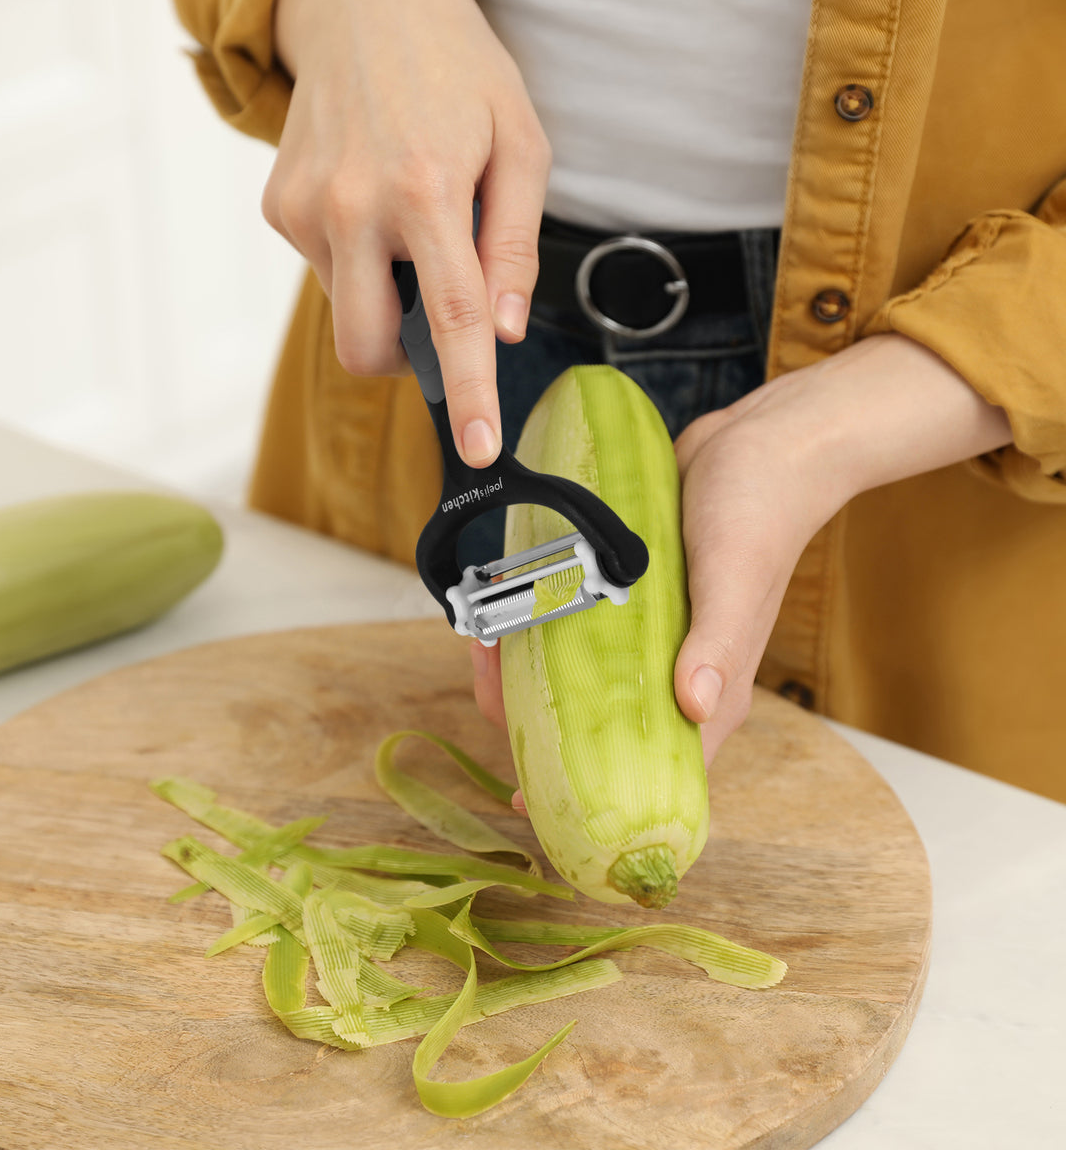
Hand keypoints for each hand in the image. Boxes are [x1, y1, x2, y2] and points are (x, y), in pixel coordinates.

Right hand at [265, 0, 550, 466]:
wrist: (362, 1)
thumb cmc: (457, 70)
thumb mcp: (520, 144)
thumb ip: (514, 246)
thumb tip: (504, 330)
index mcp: (425, 189)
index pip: (451, 320)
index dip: (466, 393)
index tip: (477, 450)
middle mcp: (352, 205)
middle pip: (368, 347)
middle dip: (405, 357)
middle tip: (438, 309)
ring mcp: (304, 208)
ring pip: (347, 311)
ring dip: (385, 293)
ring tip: (408, 218)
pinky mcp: (278, 205)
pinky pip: (325, 272)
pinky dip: (358, 260)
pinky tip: (372, 201)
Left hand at [472, 332, 1012, 794]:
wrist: (760, 444)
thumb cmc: (759, 515)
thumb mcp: (734, 579)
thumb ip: (717, 645)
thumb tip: (694, 706)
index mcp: (710, 695)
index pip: (649, 773)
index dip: (589, 796)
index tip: (529, 799)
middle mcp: (676, 676)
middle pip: (595, 726)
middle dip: (535, 718)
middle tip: (488, 678)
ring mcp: (648, 638)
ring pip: (577, 677)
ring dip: (525, 670)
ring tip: (485, 639)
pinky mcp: (630, 598)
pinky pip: (577, 628)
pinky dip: (539, 626)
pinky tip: (504, 611)